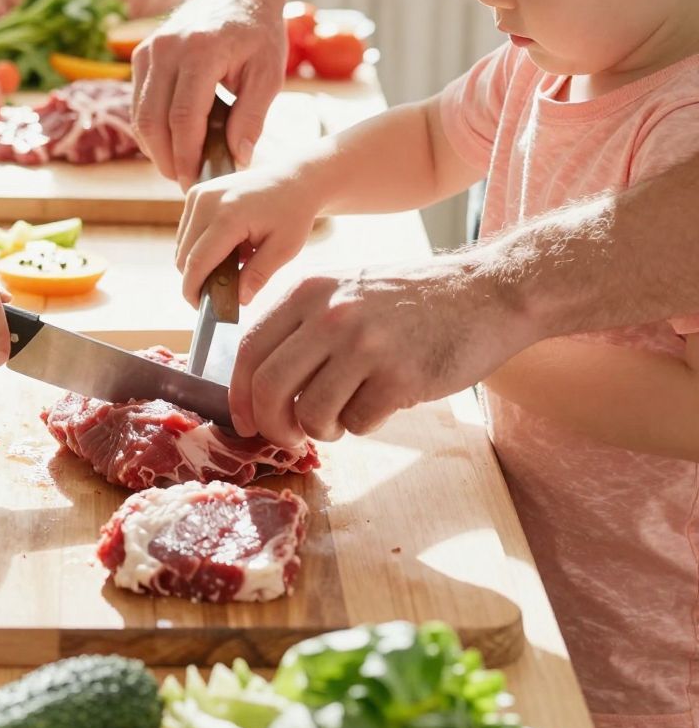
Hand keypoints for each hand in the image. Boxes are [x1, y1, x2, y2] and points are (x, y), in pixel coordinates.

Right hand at [131, 0, 286, 187]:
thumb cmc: (257, 31)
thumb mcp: (269, 72)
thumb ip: (253, 116)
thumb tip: (238, 159)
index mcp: (202, 51)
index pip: (184, 116)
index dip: (187, 155)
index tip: (196, 182)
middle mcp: (167, 49)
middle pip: (153, 120)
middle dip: (167, 159)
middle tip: (186, 182)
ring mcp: (148, 50)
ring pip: (139, 115)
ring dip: (156, 149)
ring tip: (181, 167)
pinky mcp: (140, 55)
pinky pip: (139, 102)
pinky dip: (152, 129)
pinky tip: (173, 143)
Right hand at [176, 155, 325, 308]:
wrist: (294, 180)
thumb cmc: (293, 214)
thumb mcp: (284, 250)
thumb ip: (258, 276)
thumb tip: (238, 301)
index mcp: (228, 216)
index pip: (196, 263)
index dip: (193, 291)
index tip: (201, 310)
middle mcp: (206, 201)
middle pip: (183, 257)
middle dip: (198, 279)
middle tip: (225, 291)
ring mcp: (198, 195)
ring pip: (182, 246)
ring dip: (200, 262)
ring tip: (233, 262)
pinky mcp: (196, 193)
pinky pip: (186, 232)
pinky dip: (200, 247)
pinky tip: (228, 247)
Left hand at [227, 257, 535, 447]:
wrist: (487, 294)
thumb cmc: (413, 300)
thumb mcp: (347, 290)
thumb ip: (302, 325)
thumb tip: (256, 384)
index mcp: (309, 289)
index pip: (249, 349)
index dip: (240, 394)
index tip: (246, 419)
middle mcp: (330, 313)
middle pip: (269, 387)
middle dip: (273, 425)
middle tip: (289, 438)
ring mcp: (365, 345)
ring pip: (311, 413)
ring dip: (323, 429)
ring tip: (345, 414)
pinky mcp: (400, 377)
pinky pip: (357, 423)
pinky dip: (364, 423)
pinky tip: (385, 400)